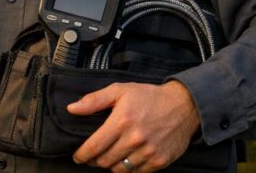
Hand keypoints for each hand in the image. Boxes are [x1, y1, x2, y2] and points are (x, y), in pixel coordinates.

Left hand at [68, 80, 199, 171]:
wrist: (183, 106)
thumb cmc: (148, 97)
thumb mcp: (119, 91)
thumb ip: (94, 100)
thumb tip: (71, 109)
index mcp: (122, 121)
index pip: (94, 146)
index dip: (82, 155)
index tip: (78, 157)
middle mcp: (135, 138)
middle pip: (105, 161)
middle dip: (95, 160)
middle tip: (93, 156)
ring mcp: (149, 152)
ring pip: (120, 170)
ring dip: (111, 166)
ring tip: (108, 158)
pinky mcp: (160, 161)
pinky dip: (128, 169)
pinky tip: (126, 160)